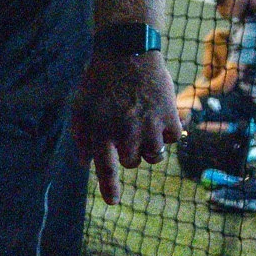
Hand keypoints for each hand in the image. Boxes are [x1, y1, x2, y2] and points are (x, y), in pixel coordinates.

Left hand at [72, 52, 181, 203]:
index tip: (112, 202)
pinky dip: (171, 132)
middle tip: (129, 135)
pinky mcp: (170, 117)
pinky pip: (175, 139)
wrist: (127, 53)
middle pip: (133, 163)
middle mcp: (126, 133)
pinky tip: (164, 117)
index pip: (105, 168)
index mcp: (101, 132)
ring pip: (156, 156)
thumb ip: (81, 138)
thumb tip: (84, 164)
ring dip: (151, 148)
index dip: (109, 187)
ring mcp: (150, 126)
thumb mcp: (80, 108)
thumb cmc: (100, 82)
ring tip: (146, 130)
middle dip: (131, 155)